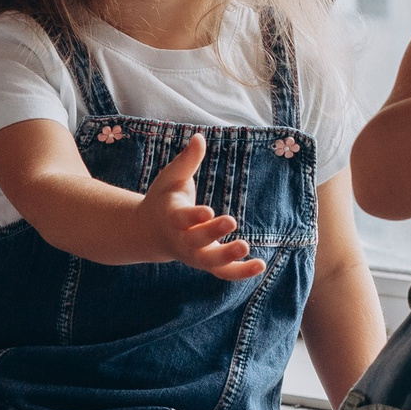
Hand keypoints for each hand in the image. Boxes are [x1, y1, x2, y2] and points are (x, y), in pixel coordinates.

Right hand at [141, 135, 264, 281]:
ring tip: (247, 248)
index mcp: (171, 217)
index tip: (208, 210)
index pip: (182, 219)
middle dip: (213, 232)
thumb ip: (187, 161)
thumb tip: (199, 137)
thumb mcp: (171, 177)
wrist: (150, 232)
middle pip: (197, 241)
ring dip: (228, 257)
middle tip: (232, 220)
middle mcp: (181, 239)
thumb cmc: (164, 199)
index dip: (194, 216)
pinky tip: (260, 265)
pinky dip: (240, 272)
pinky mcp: (205, 262)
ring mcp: (193, 254)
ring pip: (210, 262)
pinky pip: (222, 272)